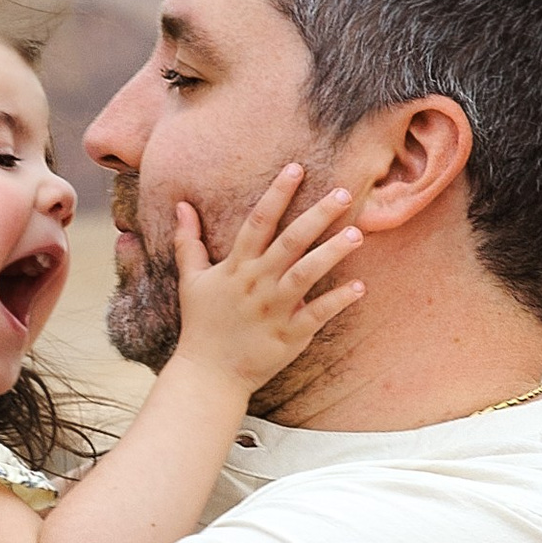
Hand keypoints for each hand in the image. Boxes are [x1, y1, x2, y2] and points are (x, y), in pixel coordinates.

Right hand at [172, 166, 364, 391]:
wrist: (207, 374)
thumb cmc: (201, 324)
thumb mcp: (191, 280)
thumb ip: (188, 241)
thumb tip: (181, 205)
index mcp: (236, 267)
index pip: (257, 222)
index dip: (277, 194)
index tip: (296, 168)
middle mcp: (256, 284)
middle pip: (289, 242)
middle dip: (316, 216)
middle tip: (343, 193)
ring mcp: (274, 310)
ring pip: (306, 275)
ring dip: (331, 254)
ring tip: (356, 235)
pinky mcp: (289, 336)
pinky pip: (316, 315)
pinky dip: (338, 302)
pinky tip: (360, 287)